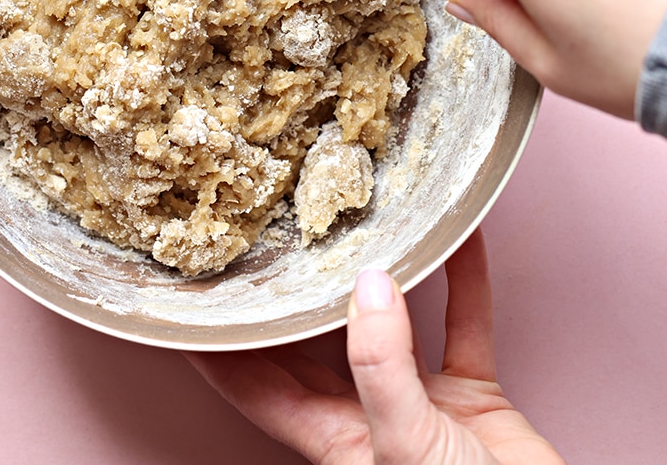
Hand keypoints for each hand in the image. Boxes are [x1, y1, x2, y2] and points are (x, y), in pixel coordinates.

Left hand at [185, 229, 563, 463]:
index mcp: (328, 437)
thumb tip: (367, 286)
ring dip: (384, 277)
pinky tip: (457, 241)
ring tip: (362, 225)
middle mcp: (365, 414)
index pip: (253, 383)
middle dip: (295, 296)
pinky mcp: (471, 398)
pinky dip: (463, 283)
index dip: (221, 345)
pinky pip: (463, 326)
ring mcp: (419, 403)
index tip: (195, 298)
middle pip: (313, 344)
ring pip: (391, 324)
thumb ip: (381, 365)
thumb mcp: (405, 441)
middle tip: (275, 237)